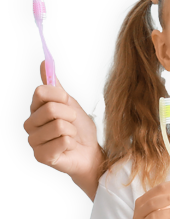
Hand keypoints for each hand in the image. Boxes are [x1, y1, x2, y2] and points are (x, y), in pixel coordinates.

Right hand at [24, 61, 102, 179]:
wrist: (90, 152)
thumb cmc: (80, 129)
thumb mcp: (70, 103)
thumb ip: (56, 86)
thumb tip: (44, 62)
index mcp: (36, 109)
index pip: (41, 92)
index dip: (60, 96)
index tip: (67, 102)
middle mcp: (30, 124)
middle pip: (51, 109)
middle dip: (70, 115)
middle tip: (72, 123)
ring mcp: (34, 141)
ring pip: (58, 125)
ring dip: (72, 130)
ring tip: (71, 136)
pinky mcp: (41, 156)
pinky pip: (62, 141)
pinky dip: (72, 142)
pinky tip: (68, 148)